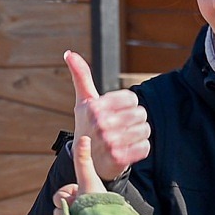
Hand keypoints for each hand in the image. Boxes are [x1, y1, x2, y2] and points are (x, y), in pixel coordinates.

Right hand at [52, 135, 105, 214]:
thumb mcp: (88, 178)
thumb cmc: (97, 200)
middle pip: (58, 204)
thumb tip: (84, 136)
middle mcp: (81, 207)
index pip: (62, 193)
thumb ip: (82, 159)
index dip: (66, 194)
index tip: (77, 195)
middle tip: (78, 207)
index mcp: (83, 194)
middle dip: (65, 206)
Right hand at [65, 50, 150, 181]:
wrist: (85, 162)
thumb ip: (81, 76)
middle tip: (122, 127)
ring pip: (145, 130)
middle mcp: (101, 124)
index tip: (117, 113)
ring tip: (126, 138)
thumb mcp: (83, 102)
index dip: (128, 106)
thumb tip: (69, 53)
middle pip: (141, 113)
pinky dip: (140, 149)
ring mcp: (110, 142)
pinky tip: (128, 149)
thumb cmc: (87, 126)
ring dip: (139, 134)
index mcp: (95, 107)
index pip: (132, 99)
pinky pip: (145, 147)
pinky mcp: (118, 159)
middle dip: (135, 121)